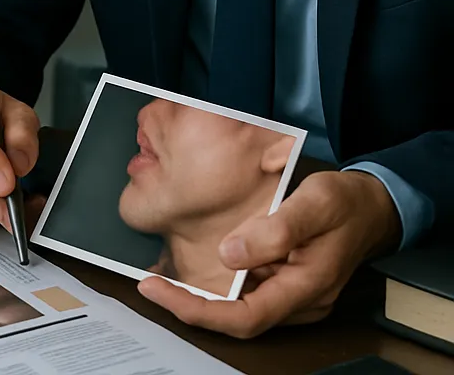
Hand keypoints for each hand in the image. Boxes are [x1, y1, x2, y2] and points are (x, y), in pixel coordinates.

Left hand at [138, 170, 401, 337]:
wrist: (373, 206)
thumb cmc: (345, 203)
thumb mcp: (314, 204)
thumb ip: (275, 229)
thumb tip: (230, 254)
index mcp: (305, 287)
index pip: (245, 316)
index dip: (198, 310)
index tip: (158, 289)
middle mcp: (297, 300)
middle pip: (237, 318)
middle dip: (190, 305)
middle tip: (149, 284)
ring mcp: (292, 293)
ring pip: (239, 307)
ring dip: (199, 297)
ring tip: (160, 278)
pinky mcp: (285, 280)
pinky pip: (246, 291)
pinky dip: (216, 284)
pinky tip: (191, 269)